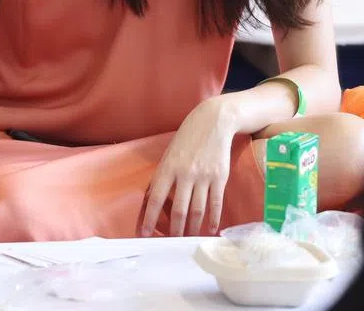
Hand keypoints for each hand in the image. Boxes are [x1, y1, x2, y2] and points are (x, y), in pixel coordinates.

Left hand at [140, 98, 235, 237]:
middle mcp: (185, 174)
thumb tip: (152, 197)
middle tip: (170, 242)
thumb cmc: (187, 138)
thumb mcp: (169, 153)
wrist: (213, 122)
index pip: (155, 198)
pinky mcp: (219, 177)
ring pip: (197, 210)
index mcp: (168, 168)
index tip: (144, 233)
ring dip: (192, 227)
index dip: (149, 218)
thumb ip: (162, 175)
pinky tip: (210, 229)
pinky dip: (213, 219)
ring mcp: (204, 176)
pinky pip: (215, 203)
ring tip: (188, 238)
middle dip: (174, 229)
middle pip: (178, 209)